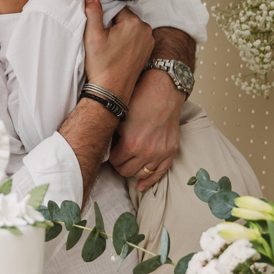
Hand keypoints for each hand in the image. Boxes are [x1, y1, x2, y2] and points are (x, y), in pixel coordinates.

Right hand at [83, 0, 153, 102]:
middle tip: (102, 36)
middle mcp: (146, 30)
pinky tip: (117, 50)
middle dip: (113, 22)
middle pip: (125, 16)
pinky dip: (126, 40)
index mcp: (134, 23)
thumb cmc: (102, 65)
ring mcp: (149, 41)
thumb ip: (93, 12)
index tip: (97, 26)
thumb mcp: (93, 36)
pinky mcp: (147, 51)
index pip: (116, 7)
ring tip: (109, 45)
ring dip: (120, 31)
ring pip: (130, 27)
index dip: (104, 14)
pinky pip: (135, 37)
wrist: (111, 90)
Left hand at [110, 69, 184, 190]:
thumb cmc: (140, 97)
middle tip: (119, 158)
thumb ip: (112, 135)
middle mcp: (146, 152)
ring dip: (134, 170)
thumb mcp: (119, 116)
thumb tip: (103, 147)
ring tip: (129, 164)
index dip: (111, 157)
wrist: (164, 88)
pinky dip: (151, 180)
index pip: (115, 163)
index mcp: (130, 144)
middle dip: (121, 165)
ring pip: (142, 174)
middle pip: (127, 172)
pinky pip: (160, 172)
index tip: (111, 153)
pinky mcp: (171, 150)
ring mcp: (160, 153)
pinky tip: (142, 185)